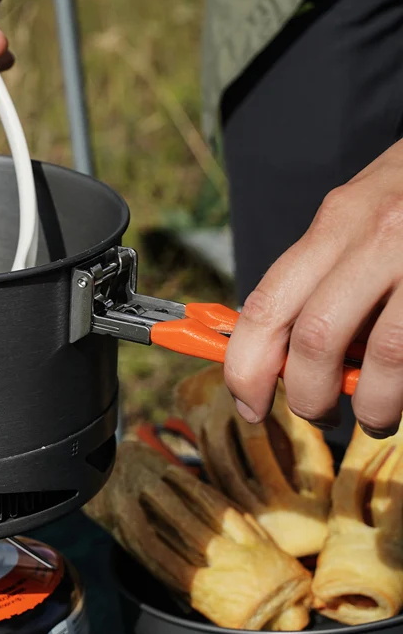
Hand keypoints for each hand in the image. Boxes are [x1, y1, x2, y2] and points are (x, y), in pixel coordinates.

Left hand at [224, 139, 402, 437]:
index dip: (245, 367)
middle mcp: (373, 236)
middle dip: (307, 394)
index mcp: (336, 221)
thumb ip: (324, 272)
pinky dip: (402, 388)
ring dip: (370, 405)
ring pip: (380, 356)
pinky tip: (402, 395)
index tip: (247, 402)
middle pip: (314, 337)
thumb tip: (284, 348)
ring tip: (372, 418)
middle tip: (316, 413)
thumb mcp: (363, 215)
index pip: (266, 304)